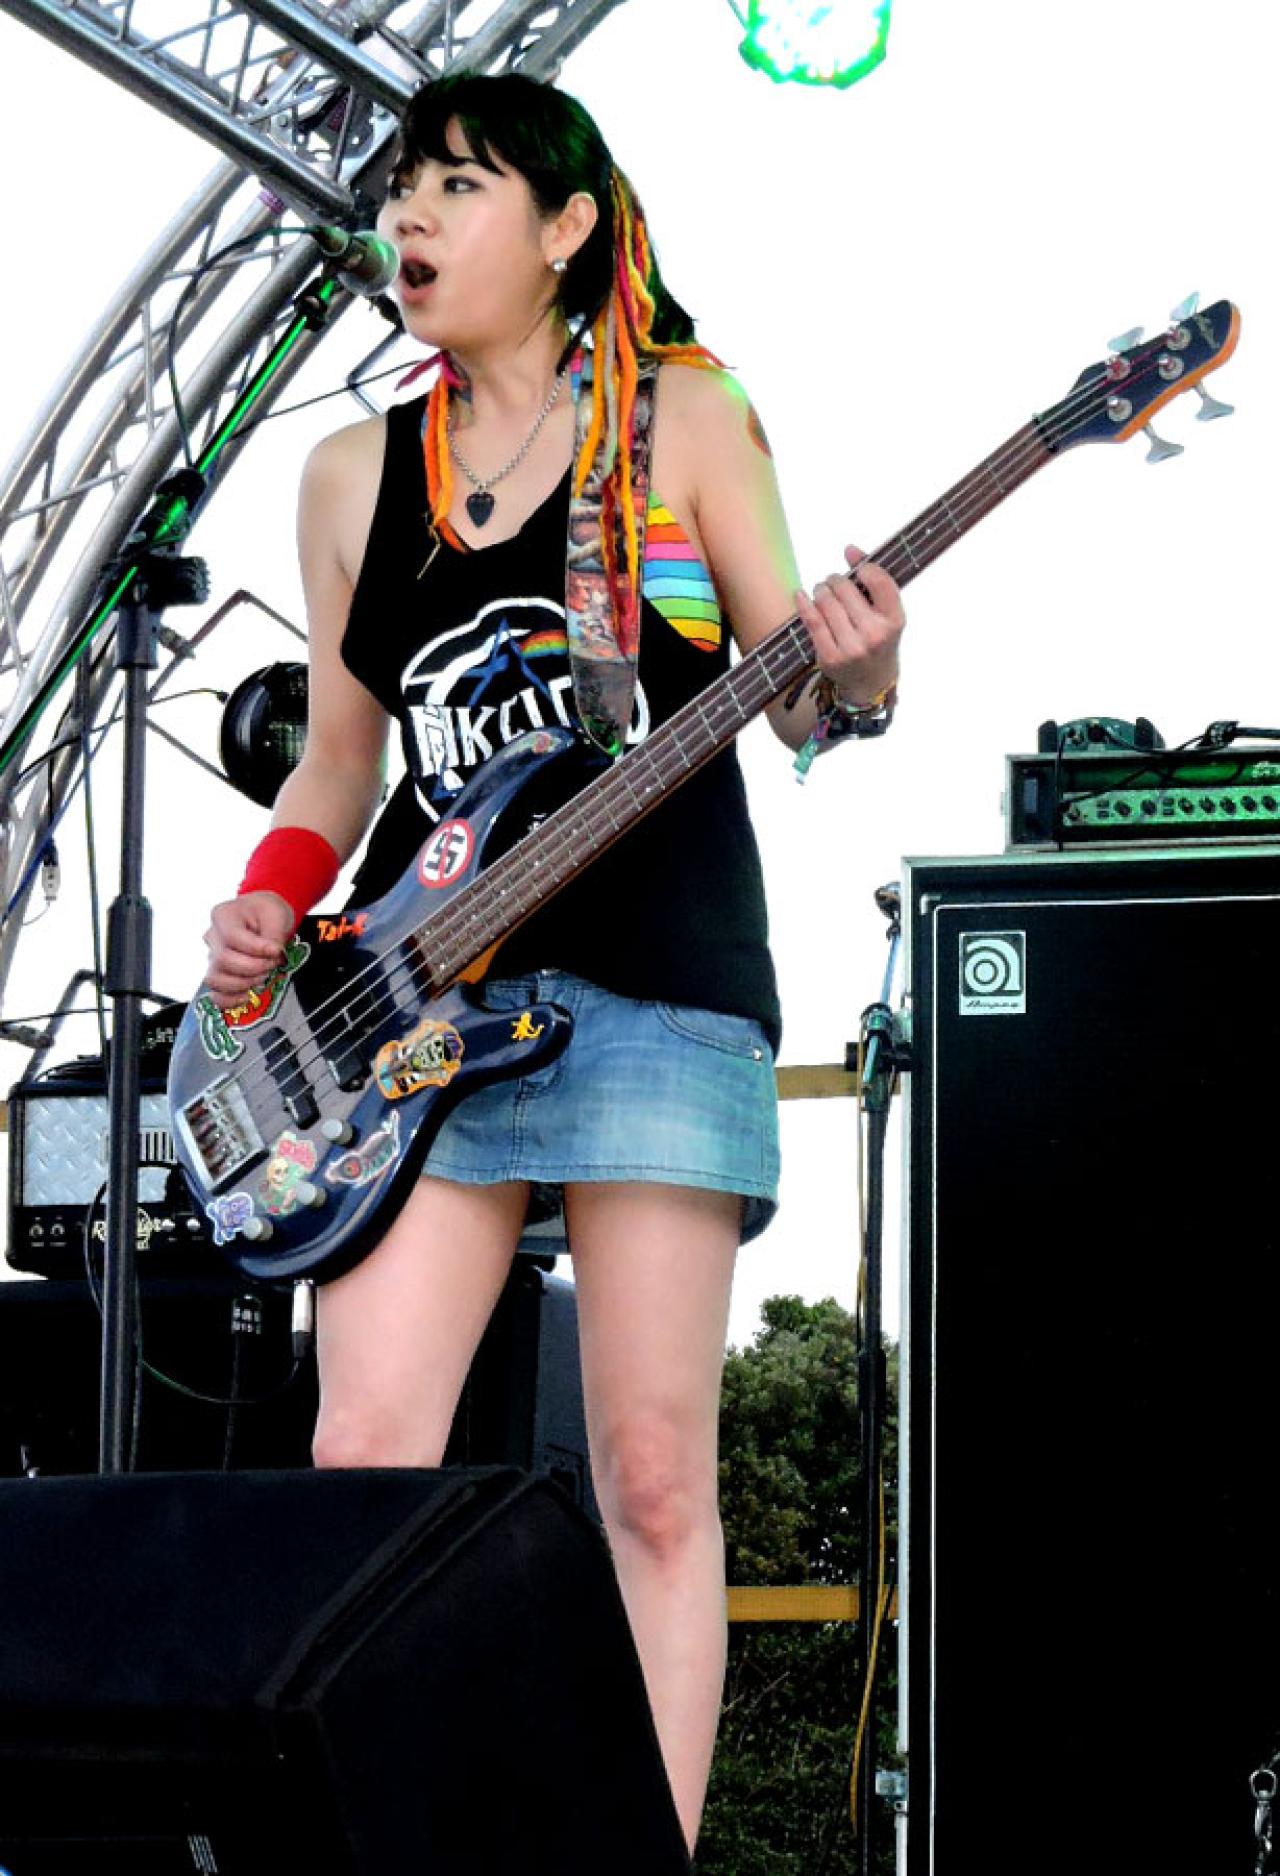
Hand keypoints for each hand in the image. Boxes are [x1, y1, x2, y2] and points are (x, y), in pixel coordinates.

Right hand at [202, 891, 294, 1007]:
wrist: (264, 917)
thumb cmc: (268, 912)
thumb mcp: (276, 914)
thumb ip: (274, 935)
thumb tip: (273, 953)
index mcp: (223, 916)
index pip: (232, 937)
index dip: (255, 949)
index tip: (276, 951)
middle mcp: (212, 936)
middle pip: (223, 960)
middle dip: (254, 967)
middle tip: (272, 963)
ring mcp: (212, 956)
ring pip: (215, 979)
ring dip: (243, 983)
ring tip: (262, 975)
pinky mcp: (218, 973)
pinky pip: (215, 994)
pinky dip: (230, 1000)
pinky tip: (247, 996)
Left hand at [794, 545, 904, 707]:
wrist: (871, 682)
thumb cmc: (878, 640)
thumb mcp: (886, 613)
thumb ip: (874, 580)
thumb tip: (850, 549)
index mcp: (894, 621)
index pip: (880, 581)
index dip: (865, 567)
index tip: (859, 569)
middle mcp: (874, 635)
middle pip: (845, 588)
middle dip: (835, 580)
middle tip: (834, 584)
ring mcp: (851, 647)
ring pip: (825, 601)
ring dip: (820, 590)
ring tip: (823, 593)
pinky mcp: (829, 657)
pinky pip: (811, 620)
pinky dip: (804, 603)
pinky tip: (801, 595)